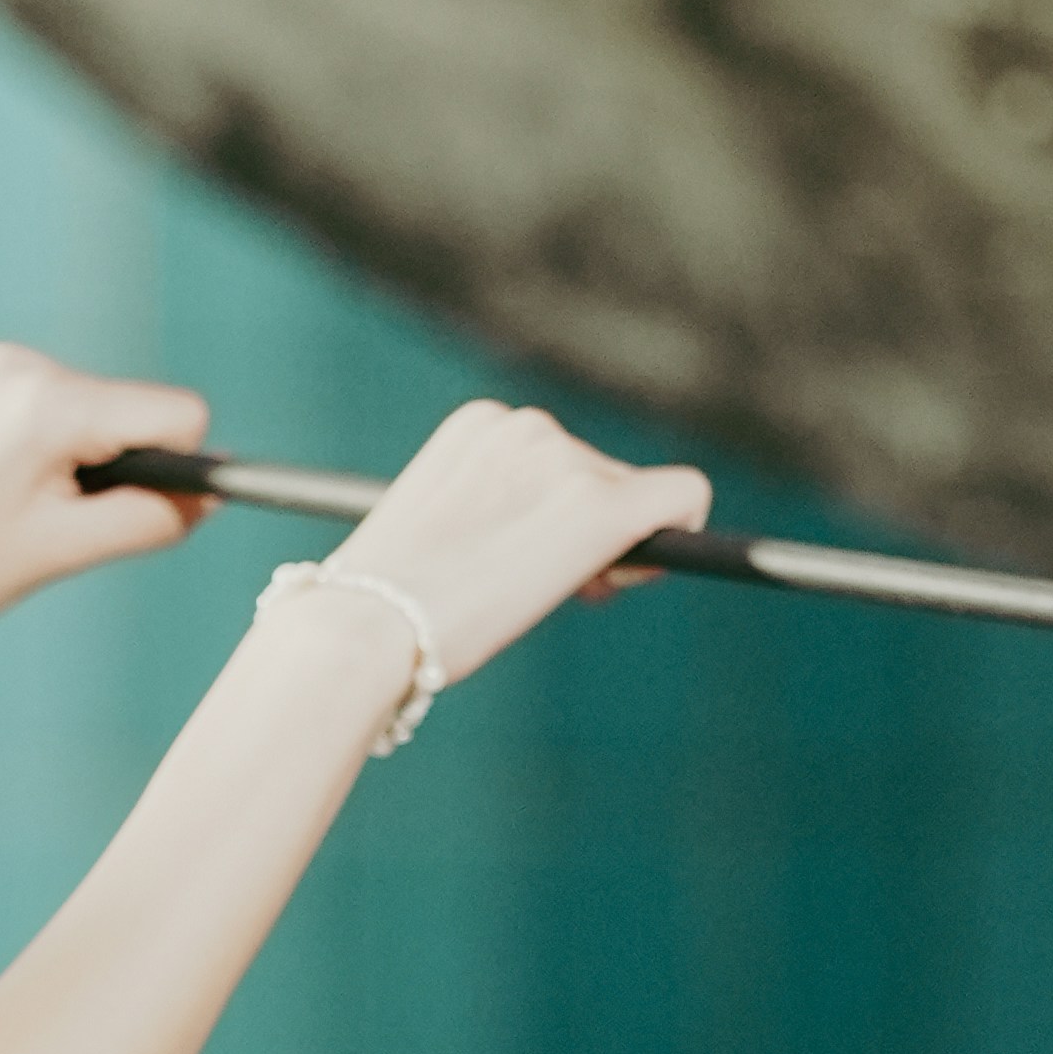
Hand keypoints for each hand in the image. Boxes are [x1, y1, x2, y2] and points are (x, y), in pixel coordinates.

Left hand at [0, 333, 211, 669]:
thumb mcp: (57, 555)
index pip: (174, 413)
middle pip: (109, 405)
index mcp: (45, 406)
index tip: (135, 507)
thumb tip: (204, 496)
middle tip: (26, 519)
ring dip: (41, 445)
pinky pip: (0, 387)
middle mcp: (6, 362)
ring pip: (55, 396)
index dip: (174, 467)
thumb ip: (148, 519)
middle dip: (91, 461)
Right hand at [282, 397, 711, 703]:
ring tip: (564, 596)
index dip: (553, 515)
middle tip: (558, 594)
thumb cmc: (379, 606)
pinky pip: (686, 496)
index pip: (555, 459)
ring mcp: (565, 464)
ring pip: (639, 497)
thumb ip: (489, 518)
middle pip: (602, 475)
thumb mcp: (432, 535)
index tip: (525, 563)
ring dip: (616, 550)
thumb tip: (535, 545)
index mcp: (478, 426)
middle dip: (591, 535)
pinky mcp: (602, 509)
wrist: (366, 628)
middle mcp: (525, 427)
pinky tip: (634, 575)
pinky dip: (684, 532)